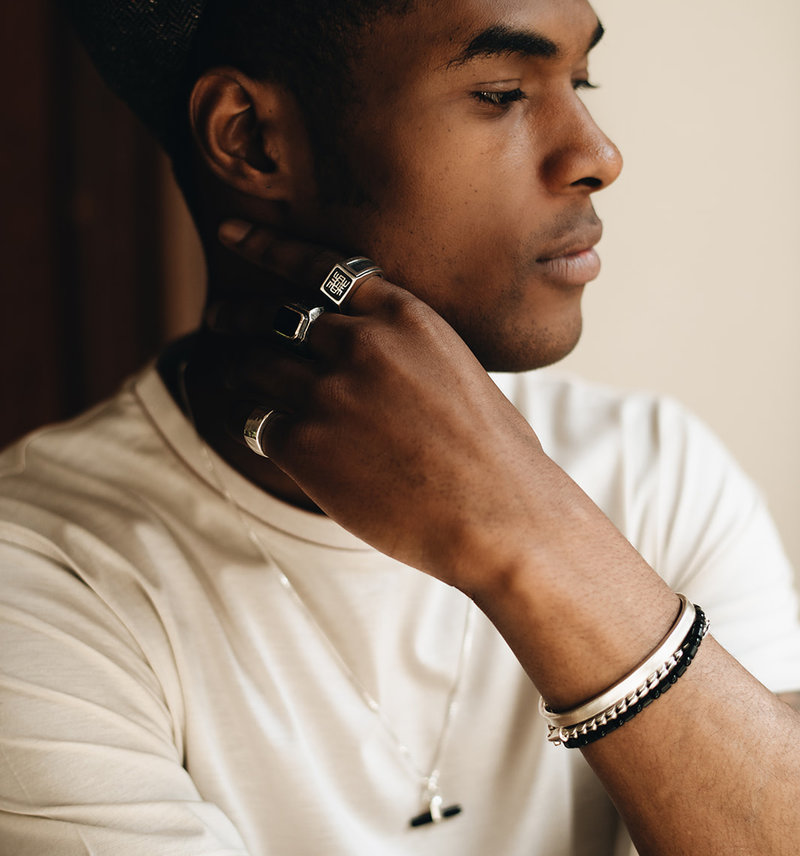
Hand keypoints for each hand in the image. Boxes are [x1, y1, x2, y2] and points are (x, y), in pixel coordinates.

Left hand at [210, 220, 548, 593]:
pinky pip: (258, 423)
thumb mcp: (460, 371)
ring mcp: (329, 393)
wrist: (498, 515)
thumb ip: (408, 352)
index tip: (232, 232)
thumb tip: (374, 359)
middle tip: (219, 315)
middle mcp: (362, 344)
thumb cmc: (496, 455)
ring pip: (257, 366)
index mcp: (405, 317)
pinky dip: (253, 424)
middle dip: (241, 312)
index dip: (270, 247)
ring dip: (240, 368)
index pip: (323, 267)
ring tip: (231, 373)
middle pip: (278, 315)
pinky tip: (254, 430)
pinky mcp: (306, 444)